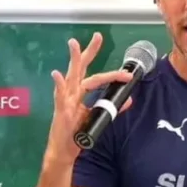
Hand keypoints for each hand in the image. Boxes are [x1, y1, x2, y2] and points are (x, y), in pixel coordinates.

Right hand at [45, 32, 134, 165]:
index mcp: (81, 93)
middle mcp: (72, 92)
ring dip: (73, 61)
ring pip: (71, 76)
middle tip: (98, 36)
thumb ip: (112, 108)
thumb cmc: (77, 133)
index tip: (127, 73)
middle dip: (89, 52)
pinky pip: (59, 95)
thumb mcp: (98, 118)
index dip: (113, 74)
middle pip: (82, 68)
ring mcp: (65, 100)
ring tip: (74, 45)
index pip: (97, 77)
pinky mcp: (61, 110)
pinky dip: (58, 85)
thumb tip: (129, 99)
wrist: (64, 151)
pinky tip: (57, 75)